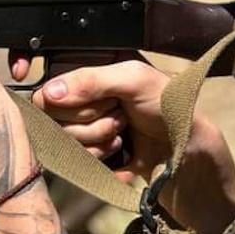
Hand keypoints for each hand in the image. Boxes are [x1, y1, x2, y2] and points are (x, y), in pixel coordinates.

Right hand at [31, 60, 234, 233]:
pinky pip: (74, 163)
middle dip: (90, 118)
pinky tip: (121, 150)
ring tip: (123, 131)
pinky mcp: (88, 156)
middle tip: (119, 113)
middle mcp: (80, 98)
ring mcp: (83, 128)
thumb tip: (50, 92)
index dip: (65, 98)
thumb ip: (92, 79)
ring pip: (63, 141)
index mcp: (88, 70)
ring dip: (98, 139)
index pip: (47, 86)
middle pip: (52, 117)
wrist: (188, 152)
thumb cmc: (168, 106)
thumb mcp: (134, 79)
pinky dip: (100, 159)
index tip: (96, 98)